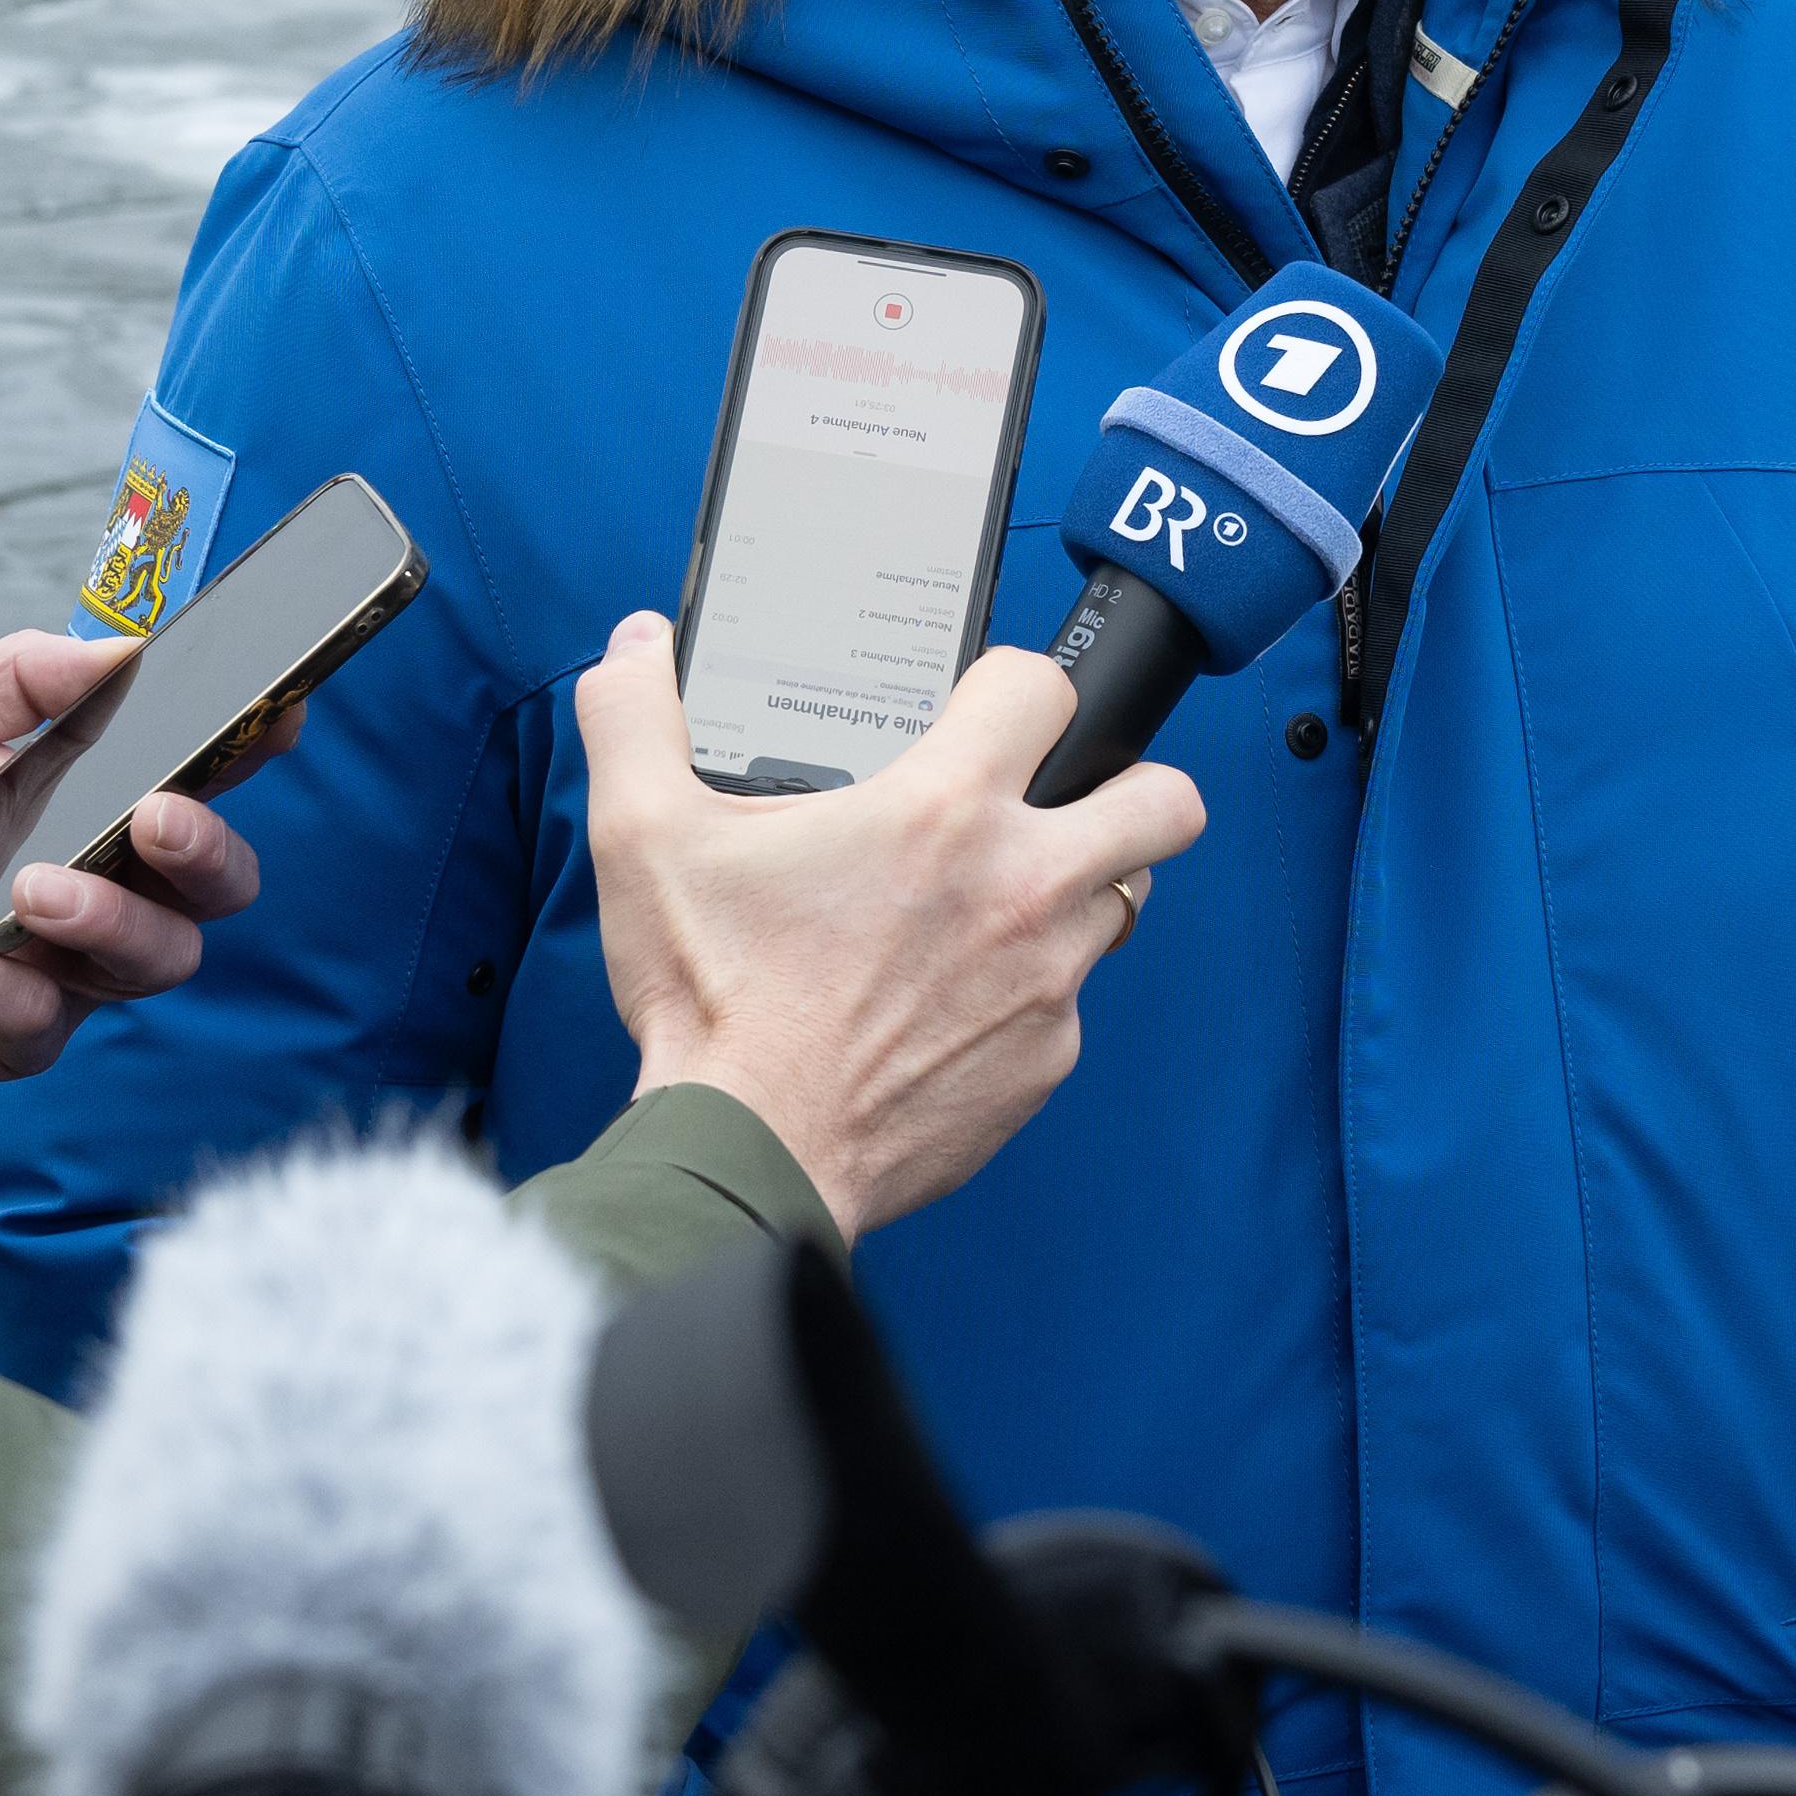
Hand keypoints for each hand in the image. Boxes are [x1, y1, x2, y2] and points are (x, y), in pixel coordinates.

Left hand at [0, 631, 259, 1110]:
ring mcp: (52, 973)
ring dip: (109, 922)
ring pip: (153, 965)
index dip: (248, 748)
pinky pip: (31, 1023)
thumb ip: (18, 676)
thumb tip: (119, 647)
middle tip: (155, 820)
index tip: (270, 717)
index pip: (196, 777)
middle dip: (208, 854)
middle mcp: (90, 890)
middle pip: (212, 891)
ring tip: (33, 890)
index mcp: (85, 802)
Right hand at [572, 619, 1199, 1242]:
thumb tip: (635, 643)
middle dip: (1126, 785)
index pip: (1045, 688)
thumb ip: (632, 717)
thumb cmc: (710, 1000)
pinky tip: (950, 1003)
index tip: (976, 710)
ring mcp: (1048, 981)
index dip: (1011, 683)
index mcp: (943, 811)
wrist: (749, 1153)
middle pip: (1163, 800)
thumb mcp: (644, 838)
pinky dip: (1025, 994)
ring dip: (1075, 889)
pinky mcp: (1046, 1061)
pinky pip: (1068, 1004)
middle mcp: (1021, 887)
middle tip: (1058, 799)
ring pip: (1121, 902)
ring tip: (994, 901)